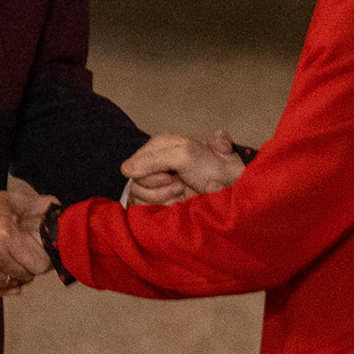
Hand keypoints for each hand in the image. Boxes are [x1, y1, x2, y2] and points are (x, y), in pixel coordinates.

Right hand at [0, 183, 54, 297]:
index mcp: (6, 236)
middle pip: (26, 277)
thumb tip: (59, 210)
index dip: (42, 260)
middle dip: (26, 267)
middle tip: (18, 253)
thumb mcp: (9, 199)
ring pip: (8, 285)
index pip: (40, 266)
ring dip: (9, 275)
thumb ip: (39, 205)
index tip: (37, 254)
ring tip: (1, 258)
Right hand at [122, 130, 245, 204]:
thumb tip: (124, 170)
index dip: (149, 168)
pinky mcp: (158, 202)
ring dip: (160, 196)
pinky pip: (141, 206)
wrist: (229, 186)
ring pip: (137, 192)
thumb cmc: (212, 167)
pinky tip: (174, 205)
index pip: (137, 159)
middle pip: (135, 177)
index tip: (168, 174)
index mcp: (161, 146)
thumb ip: (151, 159)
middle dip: (156, 184)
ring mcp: (157, 184)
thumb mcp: (182, 155)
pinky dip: (158, 207)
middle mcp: (157, 164)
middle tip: (178, 184)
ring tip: (180, 194)